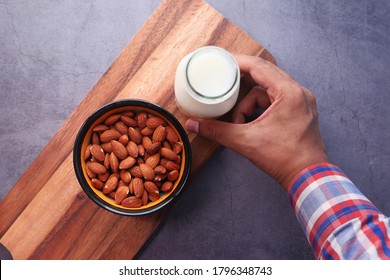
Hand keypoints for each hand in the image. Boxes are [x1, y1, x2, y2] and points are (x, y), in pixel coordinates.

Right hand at [185, 54, 327, 189]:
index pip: (260, 67)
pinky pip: (277, 100)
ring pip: (270, 91)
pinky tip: (253, 123)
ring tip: (241, 120)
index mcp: (288, 93)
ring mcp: (302, 102)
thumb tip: (194, 124)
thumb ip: (217, 130)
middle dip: (244, 79)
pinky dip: (261, 109)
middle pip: (266, 74)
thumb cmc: (284, 158)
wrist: (307, 177)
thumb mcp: (246, 141)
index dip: (239, 62)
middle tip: (226, 80)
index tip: (223, 60)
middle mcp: (298, 93)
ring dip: (251, 103)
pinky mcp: (301, 112)